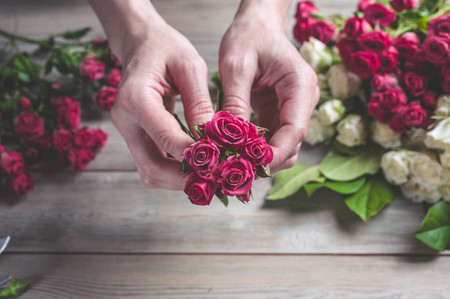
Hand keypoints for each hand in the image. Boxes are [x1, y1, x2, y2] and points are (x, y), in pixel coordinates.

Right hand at [89, 0, 214, 188]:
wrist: (141, 44)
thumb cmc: (166, 48)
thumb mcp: (190, 66)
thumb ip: (200, 102)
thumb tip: (212, 139)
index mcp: (135, 98)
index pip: (166, 138)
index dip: (195, 155)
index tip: (223, 162)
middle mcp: (125, 120)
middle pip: (152, 167)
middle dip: (186, 179)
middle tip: (218, 181)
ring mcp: (127, 131)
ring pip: (151, 172)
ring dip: (180, 180)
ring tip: (211, 178)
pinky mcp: (134, 136)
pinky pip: (153, 163)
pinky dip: (175, 171)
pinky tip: (198, 167)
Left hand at [219, 2, 318, 171]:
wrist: (256, 26)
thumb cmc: (248, 37)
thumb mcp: (235, 66)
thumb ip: (235, 101)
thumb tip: (231, 140)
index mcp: (300, 85)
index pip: (295, 130)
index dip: (275, 153)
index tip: (252, 167)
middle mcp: (303, 100)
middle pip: (293, 143)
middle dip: (268, 160)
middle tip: (237, 169)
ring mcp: (294, 108)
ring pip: (284, 145)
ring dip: (262, 157)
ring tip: (235, 164)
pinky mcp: (281, 112)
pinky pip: (273, 138)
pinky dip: (257, 148)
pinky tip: (237, 153)